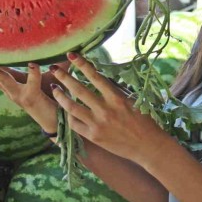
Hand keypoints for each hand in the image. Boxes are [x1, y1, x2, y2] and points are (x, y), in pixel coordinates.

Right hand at [0, 60, 66, 133]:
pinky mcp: (33, 97)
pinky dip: (33, 74)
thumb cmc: (53, 97)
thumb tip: (56, 47)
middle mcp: (12, 90)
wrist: (59, 120)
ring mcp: (20, 95)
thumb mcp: (48, 77)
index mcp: (13, 83)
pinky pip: (32, 84)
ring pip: (3, 80)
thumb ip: (51, 63)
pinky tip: (32, 64)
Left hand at [50, 52, 174, 165]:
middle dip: (64, 77)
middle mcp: (105, 110)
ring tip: (54, 88)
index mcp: (116, 98)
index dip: (82, 64)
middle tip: (54, 68)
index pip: (95, 76)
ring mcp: (97, 124)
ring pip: (71, 107)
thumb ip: (115, 90)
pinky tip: (64, 109)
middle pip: (78, 89)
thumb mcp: (132, 100)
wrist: (147, 146)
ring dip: (60, 96)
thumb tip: (100, 77)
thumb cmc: (144, 121)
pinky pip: (75, 124)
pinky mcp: (93, 137)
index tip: (72, 55)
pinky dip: (68, 115)